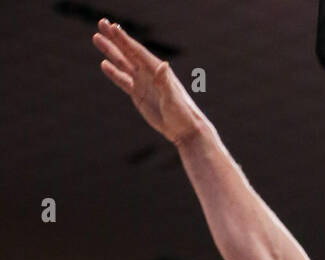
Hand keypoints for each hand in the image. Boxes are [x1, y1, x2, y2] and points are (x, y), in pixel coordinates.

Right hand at [93, 19, 207, 146]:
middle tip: (101, 23)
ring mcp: (143, 84)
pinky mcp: (139, 95)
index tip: (112, 26)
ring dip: (110, 51)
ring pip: (122, 64)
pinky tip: (104, 64)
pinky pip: (123, 81)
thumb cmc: (183, 114)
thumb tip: (163, 64)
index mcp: (157, 71)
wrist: (185, 130)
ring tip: (97, 38)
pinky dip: (114, 73)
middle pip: (127, 52)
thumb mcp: (173, 98)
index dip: (124, 39)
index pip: (137, 51)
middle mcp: (149, 74)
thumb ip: (165, 82)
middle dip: (114, 38)